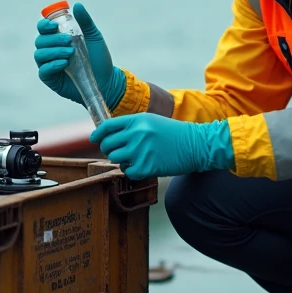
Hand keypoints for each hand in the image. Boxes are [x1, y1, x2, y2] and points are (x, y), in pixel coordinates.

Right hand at [34, 3, 125, 108]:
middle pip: (40, 41)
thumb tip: (77, 5)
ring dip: (54, 52)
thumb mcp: (94, 37)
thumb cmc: (98, 58)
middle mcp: (50, 51)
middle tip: (69, 41)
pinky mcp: (50, 79)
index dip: (44, 25)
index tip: (55, 25)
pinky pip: (43, 71)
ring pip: (39, 55)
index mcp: (57, 38)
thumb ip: (85, 22)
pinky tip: (64, 64)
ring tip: (70, 53)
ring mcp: (49, 65)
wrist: (106, 80)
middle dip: (53, 40)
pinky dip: (52, 65)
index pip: (43, 29)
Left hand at [90, 114, 233, 179]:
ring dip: (121, 159)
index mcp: (137, 120)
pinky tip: (142, 165)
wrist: (196, 145)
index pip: (107, 126)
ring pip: (115, 158)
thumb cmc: (174, 133)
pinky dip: (132, 170)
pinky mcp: (147, 167)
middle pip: (108, 144)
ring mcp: (141, 151)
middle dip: (109, 149)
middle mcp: (137, 134)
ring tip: (133, 158)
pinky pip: (127, 171)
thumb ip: (131, 126)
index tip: (95, 139)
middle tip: (116, 151)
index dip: (98, 134)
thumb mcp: (152, 121)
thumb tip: (108, 134)